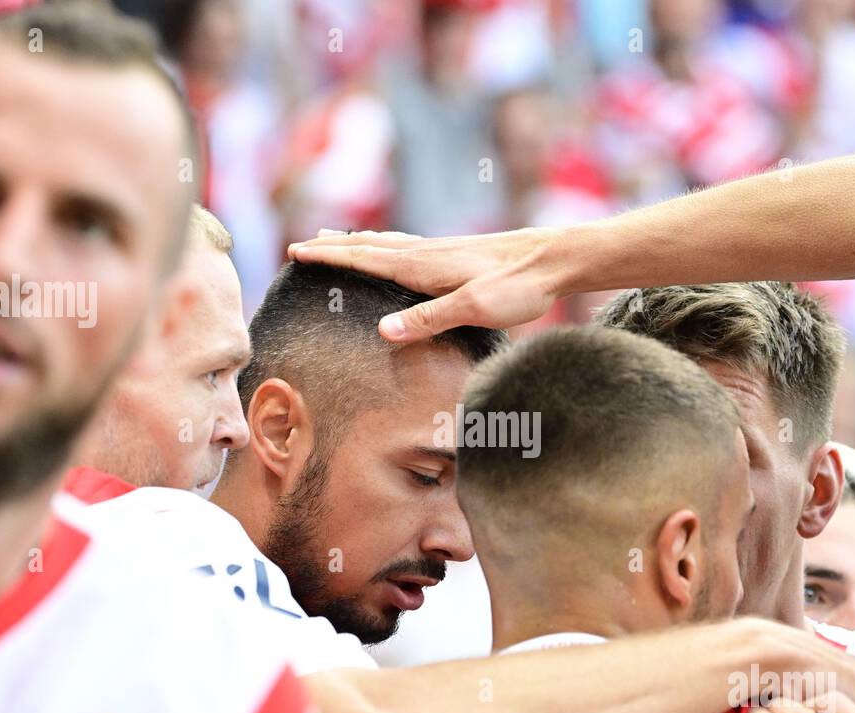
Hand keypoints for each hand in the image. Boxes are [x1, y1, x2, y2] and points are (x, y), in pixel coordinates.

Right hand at [287, 227, 562, 342]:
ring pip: (389, 243)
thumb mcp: (475, 309)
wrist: (557, 258)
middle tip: (303, 244)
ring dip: (358, 243)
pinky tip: (396, 249)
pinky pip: (409, 246)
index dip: (330, 257)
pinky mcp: (459, 253)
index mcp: (424, 265)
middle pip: (370, 246)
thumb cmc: (520, 286)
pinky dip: (387, 245)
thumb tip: (382, 331)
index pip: (365, 259)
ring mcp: (443, 250)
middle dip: (335, 246)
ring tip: (337, 240)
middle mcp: (428, 252)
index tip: (297, 252)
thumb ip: (428, 319)